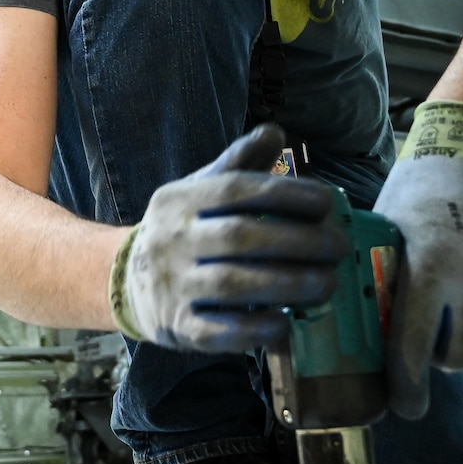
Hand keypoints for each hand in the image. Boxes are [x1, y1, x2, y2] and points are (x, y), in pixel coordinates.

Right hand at [110, 124, 346, 351]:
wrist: (125, 280)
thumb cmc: (182, 230)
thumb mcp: (199, 190)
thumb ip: (238, 164)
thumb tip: (275, 132)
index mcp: (181, 200)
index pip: (235, 190)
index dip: (283, 194)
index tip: (325, 204)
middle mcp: (172, 239)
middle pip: (239, 237)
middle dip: (297, 243)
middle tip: (338, 248)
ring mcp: (172, 284)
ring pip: (232, 284)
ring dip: (287, 285)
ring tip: (327, 284)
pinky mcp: (177, 325)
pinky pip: (217, 331)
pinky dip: (254, 328)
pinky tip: (285, 323)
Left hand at [375, 102, 462, 418]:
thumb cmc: (422, 185)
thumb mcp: (388, 230)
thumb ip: (383, 279)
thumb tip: (359, 325)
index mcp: (427, 269)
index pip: (412, 350)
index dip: (407, 388)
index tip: (405, 407)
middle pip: (457, 357)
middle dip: (439, 358)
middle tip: (427, 342)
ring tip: (454, 306)